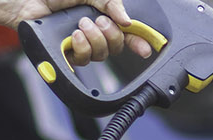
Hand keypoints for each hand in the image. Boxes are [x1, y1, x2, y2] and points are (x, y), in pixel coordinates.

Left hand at [8, 0, 155, 65]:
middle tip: (98, 20)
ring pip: (101, 56)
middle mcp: (93, 32)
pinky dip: (82, 48)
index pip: (126, 33)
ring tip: (81, 25)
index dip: (139, 41)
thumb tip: (127, 20)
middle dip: (111, 35)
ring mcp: (79, 44)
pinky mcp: (65, 53)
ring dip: (95, 41)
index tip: (146, 47)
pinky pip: (82, 60)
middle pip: (116, 47)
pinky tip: (74, 36)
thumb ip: (111, 2)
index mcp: (101, 16)